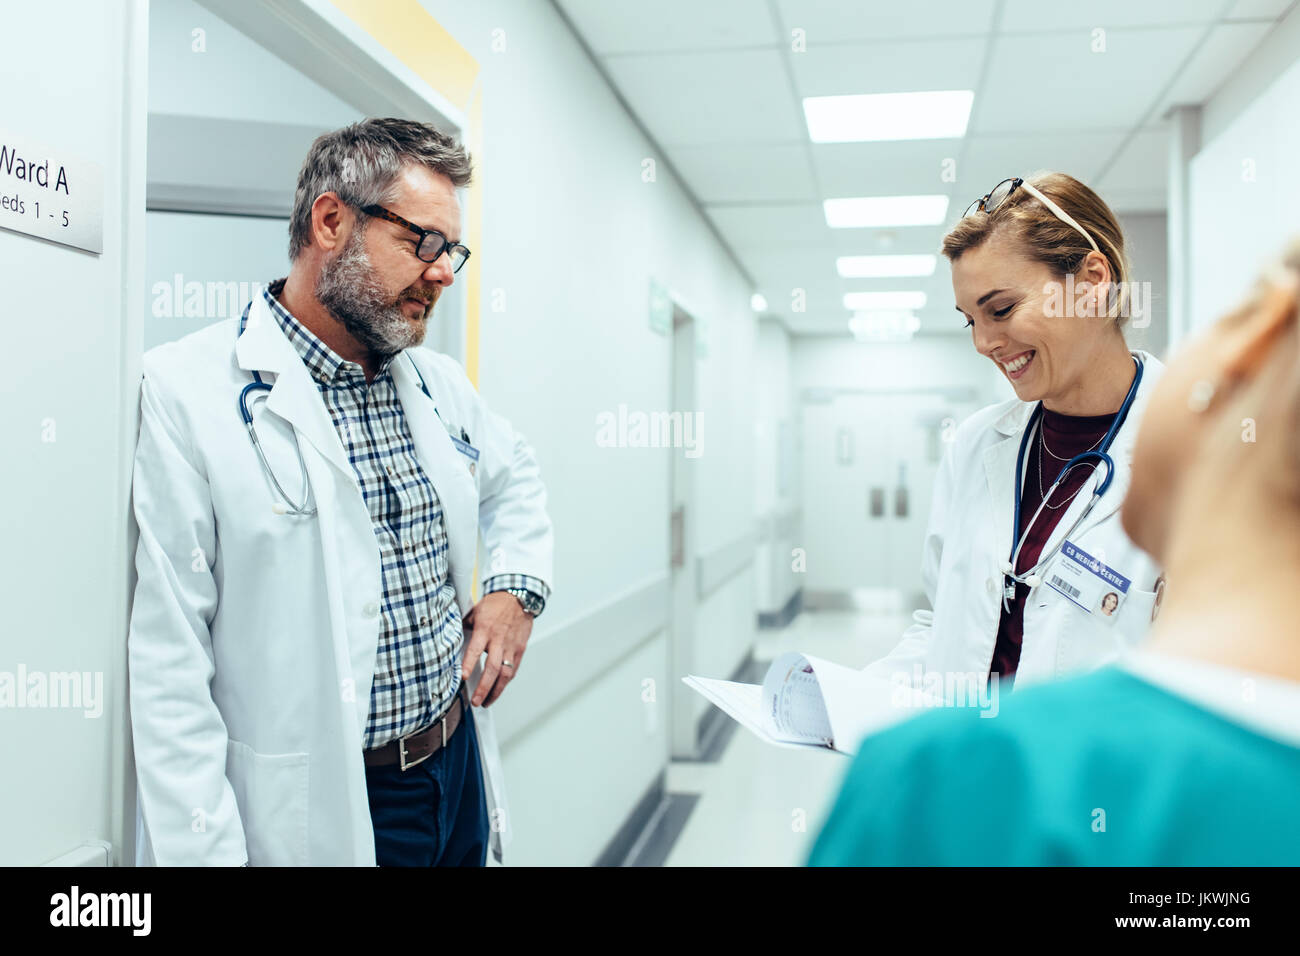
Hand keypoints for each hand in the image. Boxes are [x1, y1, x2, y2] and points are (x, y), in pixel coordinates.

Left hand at [461, 590, 532, 706]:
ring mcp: (511, 646)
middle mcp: (499, 640)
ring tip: (486, 702)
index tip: (463, 678)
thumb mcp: (475, 611)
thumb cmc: (495, 604)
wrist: (519, 597)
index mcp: (485, 629)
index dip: (469, 664)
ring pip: (505, 673)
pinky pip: (513, 669)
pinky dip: (505, 682)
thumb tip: (450, 638)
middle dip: (484, 687)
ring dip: (496, 691)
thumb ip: (464, 627)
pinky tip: (498, 690)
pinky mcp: (520, 649)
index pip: (475, 649)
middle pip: (493, 668)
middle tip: (475, 701)